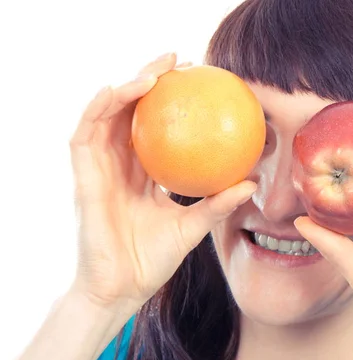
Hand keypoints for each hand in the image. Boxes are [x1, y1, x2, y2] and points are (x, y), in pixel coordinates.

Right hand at [69, 53, 255, 309]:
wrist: (123, 289)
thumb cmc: (154, 259)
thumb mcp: (193, 226)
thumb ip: (218, 203)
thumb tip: (252, 182)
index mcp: (142, 174)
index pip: (156, 127)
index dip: (172, 102)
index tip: (198, 81)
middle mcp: (120, 165)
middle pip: (131, 112)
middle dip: (149, 80)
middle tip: (178, 61)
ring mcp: (99, 169)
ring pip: (106, 115)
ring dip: (126, 87)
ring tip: (154, 71)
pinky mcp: (82, 178)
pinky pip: (85, 136)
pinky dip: (99, 110)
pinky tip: (122, 92)